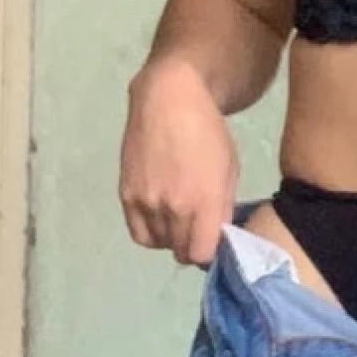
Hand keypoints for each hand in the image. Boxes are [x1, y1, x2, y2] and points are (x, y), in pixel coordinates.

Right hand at [119, 55, 237, 265]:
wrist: (169, 100)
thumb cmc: (209, 132)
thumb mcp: (230, 170)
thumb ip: (223, 209)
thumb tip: (217, 239)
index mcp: (204, 202)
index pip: (202, 255)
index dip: (210, 253)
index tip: (214, 241)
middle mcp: (173, 208)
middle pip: (181, 252)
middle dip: (192, 245)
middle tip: (198, 229)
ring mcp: (146, 202)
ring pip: (160, 244)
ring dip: (172, 238)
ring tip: (179, 218)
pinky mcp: (126, 195)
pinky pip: (139, 232)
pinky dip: (152, 232)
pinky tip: (160, 217)